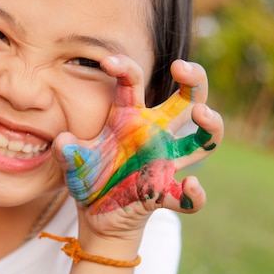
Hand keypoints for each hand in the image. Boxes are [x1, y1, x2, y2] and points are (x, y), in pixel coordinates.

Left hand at [55, 57, 222, 219]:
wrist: (94, 211)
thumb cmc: (88, 174)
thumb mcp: (73, 160)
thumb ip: (68, 151)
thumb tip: (63, 141)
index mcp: (129, 116)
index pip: (133, 82)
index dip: (124, 67)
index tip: (108, 61)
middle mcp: (153, 134)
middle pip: (186, 100)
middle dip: (193, 79)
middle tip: (181, 67)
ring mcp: (164, 162)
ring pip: (202, 140)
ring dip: (210, 126)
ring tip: (201, 114)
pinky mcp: (165, 193)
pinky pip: (189, 197)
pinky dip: (194, 194)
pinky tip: (190, 185)